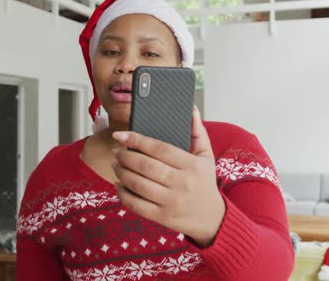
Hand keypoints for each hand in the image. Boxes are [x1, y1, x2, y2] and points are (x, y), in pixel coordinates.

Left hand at [112, 107, 224, 246]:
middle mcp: (182, 183)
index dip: (137, 140)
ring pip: (138, 184)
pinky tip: (119, 184)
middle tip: (116, 150)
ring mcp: (171, 202)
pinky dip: (123, 194)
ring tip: (116, 164)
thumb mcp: (206, 157)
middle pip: (145, 166)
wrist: (212, 219)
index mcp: (192, 165)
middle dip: (125, 156)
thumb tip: (192, 109)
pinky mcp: (162, 217)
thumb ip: (198, 132)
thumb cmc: (205, 183)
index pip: (160, 148)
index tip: (120, 134)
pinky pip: (136, 204)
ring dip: (121, 172)